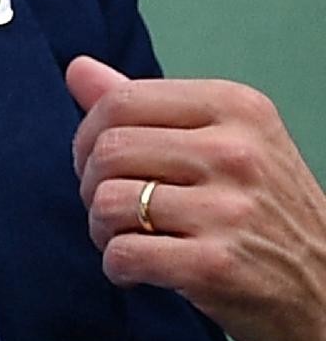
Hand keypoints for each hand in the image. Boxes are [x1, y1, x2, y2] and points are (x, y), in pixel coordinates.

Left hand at [68, 57, 325, 340]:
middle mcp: (237, 152)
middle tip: (114, 210)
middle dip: (91, 185)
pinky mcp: (216, 266)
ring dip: (101, 229)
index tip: (99, 164)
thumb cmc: (264, 211)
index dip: (89, 136)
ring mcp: (230, 210)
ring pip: (108, 202)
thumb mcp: (224, 142)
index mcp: (237, 107)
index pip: (120, 102)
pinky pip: (123, 254)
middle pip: (108, 151)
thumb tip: (77, 69)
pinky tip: (138, 272)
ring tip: (127, 239)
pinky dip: (116, 267)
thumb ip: (147, 107)